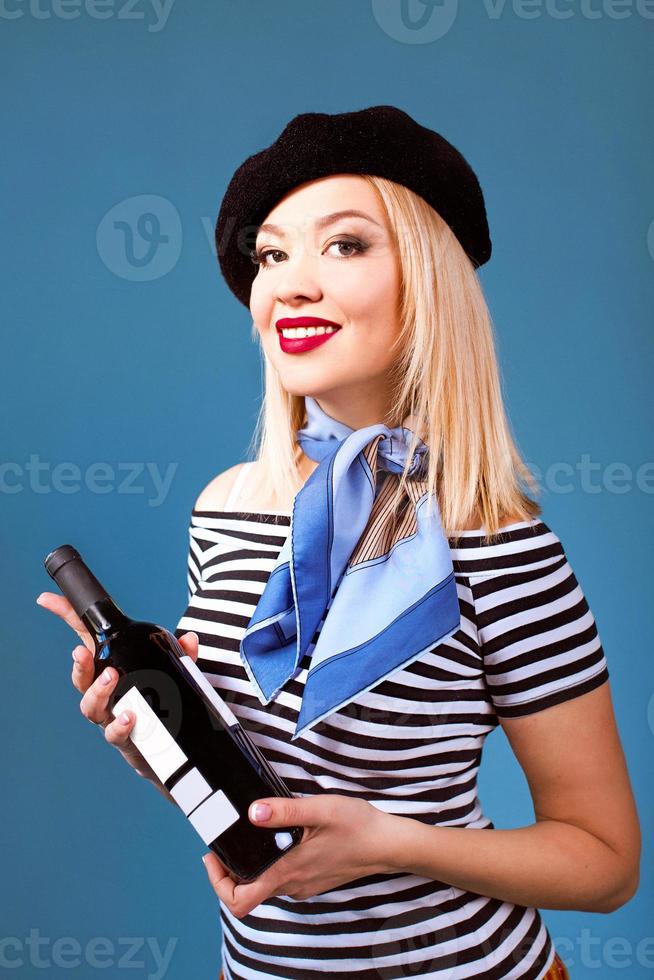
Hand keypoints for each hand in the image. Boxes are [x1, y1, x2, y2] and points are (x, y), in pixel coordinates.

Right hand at [35, 590, 198, 796]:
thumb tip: (190, 638)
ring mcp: (110, 716)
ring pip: (91, 706)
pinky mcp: (124, 739)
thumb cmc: (160, 703)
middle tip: (83, 653)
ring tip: (111, 678)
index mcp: (110, 668)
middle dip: (80, 664)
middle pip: (81, 677)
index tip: (47, 599)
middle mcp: (104, 693)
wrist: (166, 751)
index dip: (65, 618)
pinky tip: (130, 717)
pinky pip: (115, 734)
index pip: (85, 640)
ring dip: (97, 691)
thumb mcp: (173, 672)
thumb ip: (181, 656)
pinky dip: (121, 725)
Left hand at [202, 793, 395, 916]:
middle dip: (229, 870)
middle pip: (246, 892)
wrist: (387, 844)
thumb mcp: (319, 809)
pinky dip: (269, 864)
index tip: (213, 856)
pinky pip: (281, 879)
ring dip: (249, 866)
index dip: (217, 883)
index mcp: (287, 872)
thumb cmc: (357, 827)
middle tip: (224, 841)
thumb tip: (252, 812)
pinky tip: (276, 838)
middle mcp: (291, 885)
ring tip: (247, 834)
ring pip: (263, 885)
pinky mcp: (312, 879)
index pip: (239, 901)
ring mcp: (302, 885)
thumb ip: (284, 810)